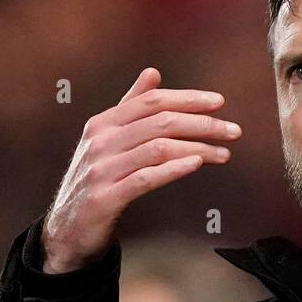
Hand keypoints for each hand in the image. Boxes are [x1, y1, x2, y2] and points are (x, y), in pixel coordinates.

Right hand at [41, 67, 241, 272]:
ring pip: (158, 148)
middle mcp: (101, 141)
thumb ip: (130, 108)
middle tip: (233, 131)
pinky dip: (174, 169)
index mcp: (103, 123)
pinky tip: (197, 164)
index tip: (218, 102)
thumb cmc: (97, 181)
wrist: (68, 229)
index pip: (151, 101)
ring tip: (224, 153)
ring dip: (198, 148)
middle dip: (202, 124)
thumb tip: (153, 73)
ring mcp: (101, 169)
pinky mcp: (105, 198)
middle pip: (160, 122)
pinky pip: (146, 178)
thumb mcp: (108, 141)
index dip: (187, 99)